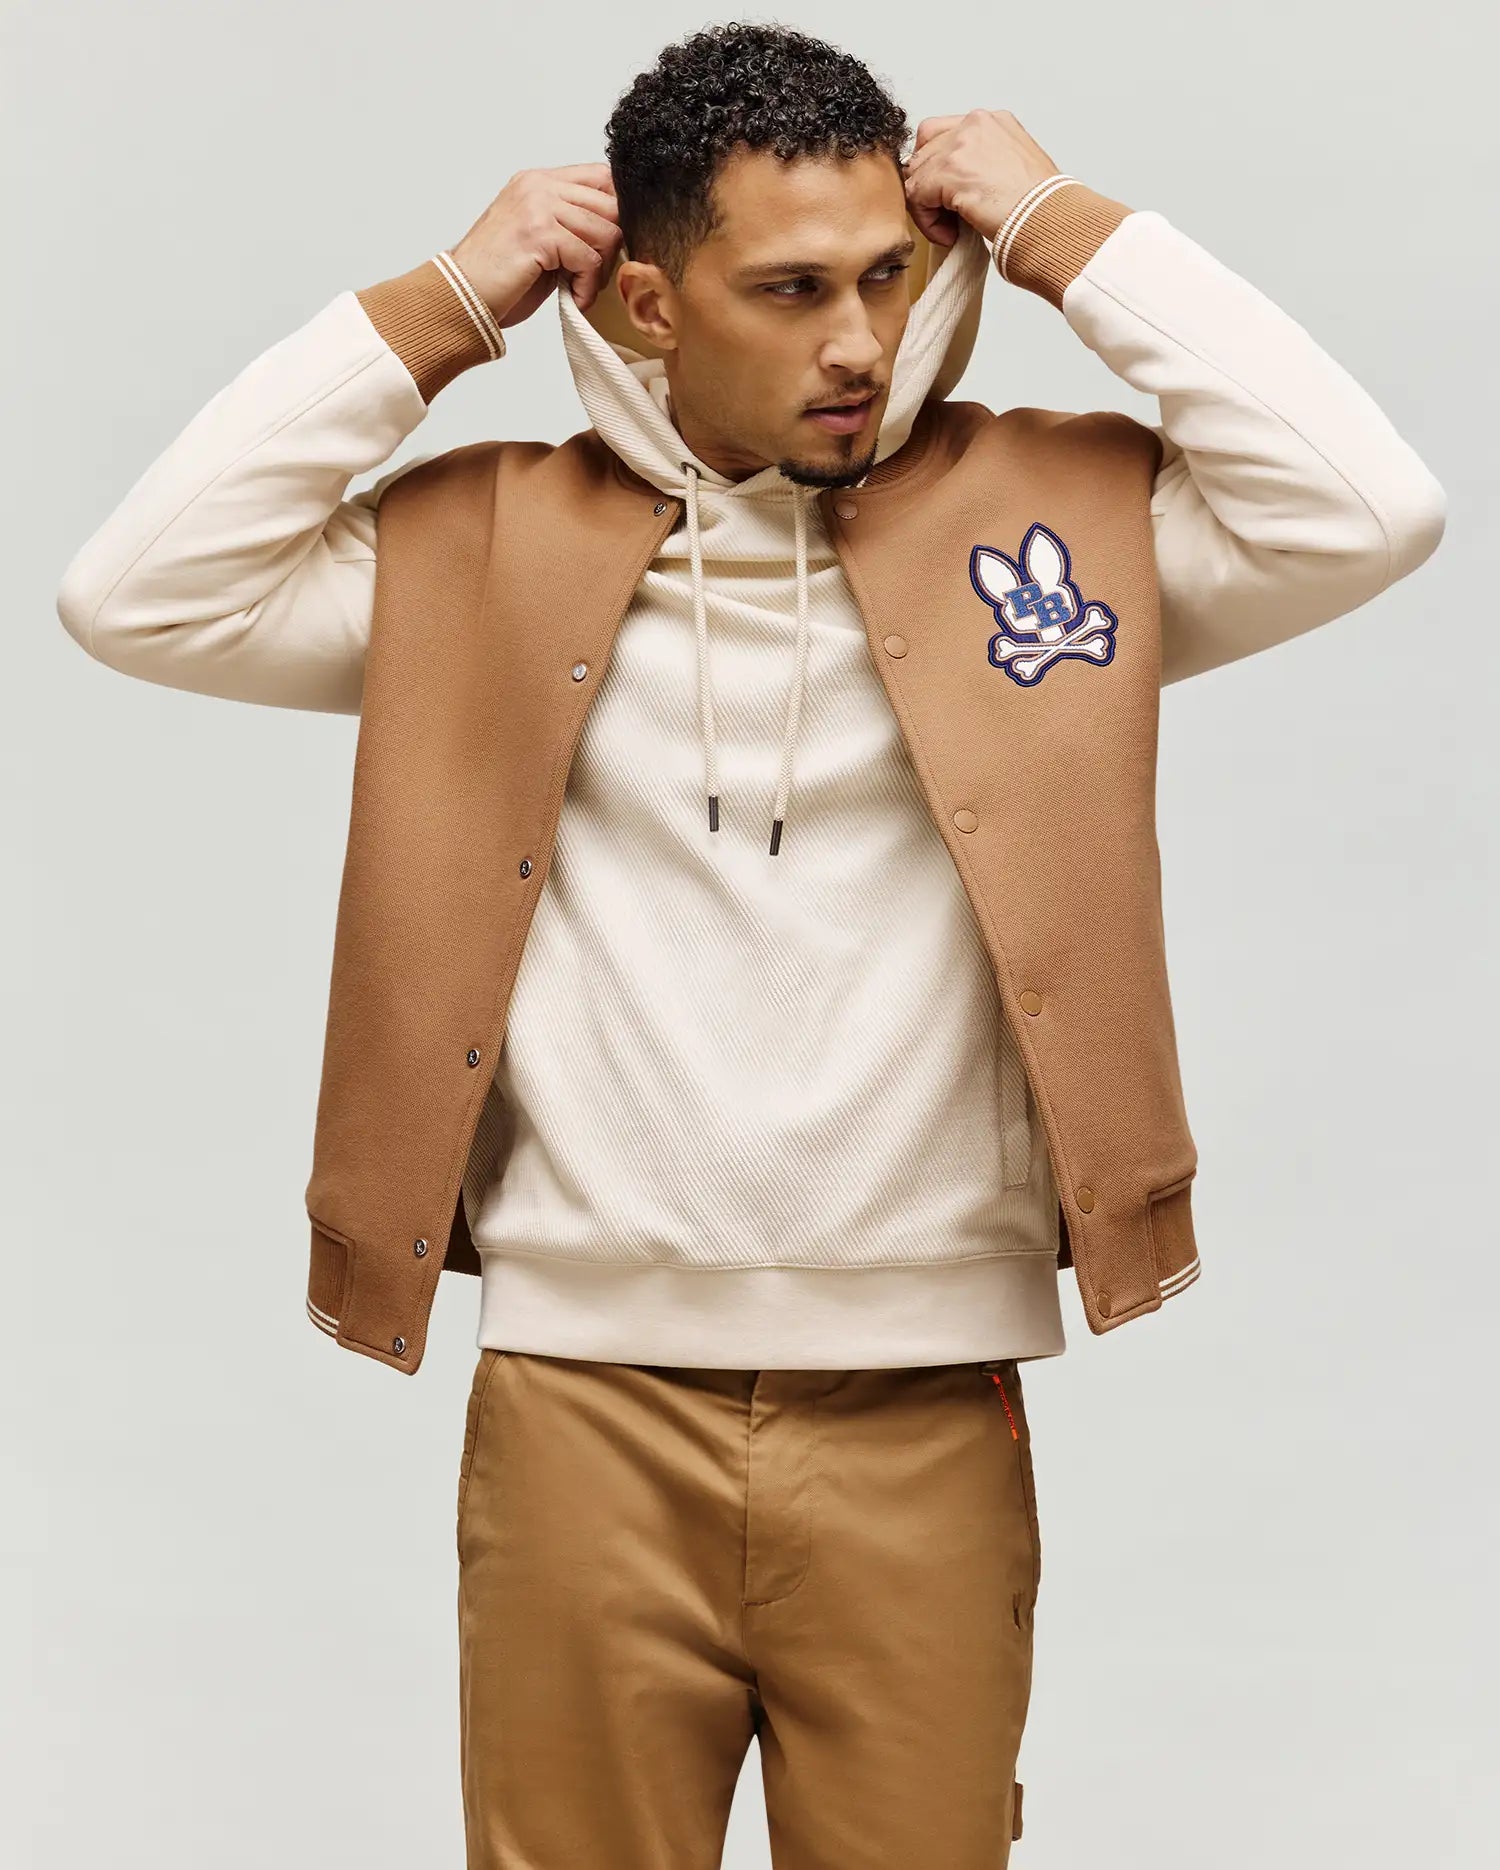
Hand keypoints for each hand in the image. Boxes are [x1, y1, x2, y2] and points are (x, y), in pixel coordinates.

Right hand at [450, 163, 622, 326]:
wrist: (461, 296)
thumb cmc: (499, 276)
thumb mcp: (539, 237)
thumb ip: (570, 223)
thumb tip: (617, 229)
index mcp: (538, 181)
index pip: (602, 176)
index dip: (618, 212)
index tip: (606, 247)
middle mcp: (538, 185)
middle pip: (611, 204)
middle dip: (611, 246)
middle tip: (592, 275)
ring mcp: (538, 206)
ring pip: (606, 231)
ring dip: (600, 270)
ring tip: (580, 287)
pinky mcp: (539, 233)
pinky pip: (588, 258)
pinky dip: (587, 286)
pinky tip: (574, 298)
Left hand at [902, 110, 1061, 247]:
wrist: (1050, 218)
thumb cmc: (1040, 206)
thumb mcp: (1012, 170)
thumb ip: (982, 164)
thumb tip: (954, 183)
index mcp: (992, 122)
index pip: (942, 134)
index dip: (937, 169)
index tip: (950, 198)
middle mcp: (975, 124)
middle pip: (924, 151)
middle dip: (930, 188)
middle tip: (949, 217)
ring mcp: (961, 143)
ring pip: (918, 175)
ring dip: (928, 208)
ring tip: (952, 229)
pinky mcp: (949, 170)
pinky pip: (917, 196)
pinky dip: (928, 222)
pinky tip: (950, 235)